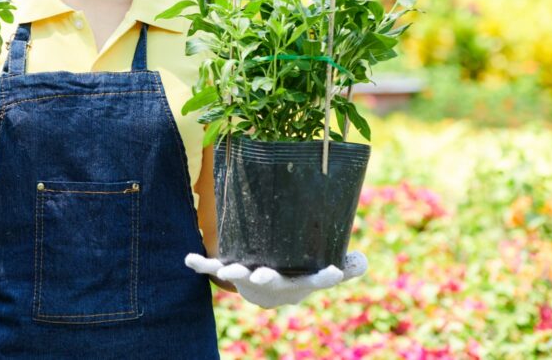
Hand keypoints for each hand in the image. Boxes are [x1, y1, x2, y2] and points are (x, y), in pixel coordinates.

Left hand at [185, 251, 367, 308]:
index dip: (326, 277)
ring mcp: (248, 277)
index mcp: (297, 282)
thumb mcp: (320, 273)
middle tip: (263, 274)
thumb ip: (345, 268)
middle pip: (271, 280)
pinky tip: (189, 258)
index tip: (334, 270)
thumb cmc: (298, 276)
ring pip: (241, 275)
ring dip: (233, 272)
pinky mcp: (228, 270)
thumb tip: (362, 262)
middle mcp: (272, 282)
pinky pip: (212, 267)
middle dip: (266, 278)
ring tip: (228, 269)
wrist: (268, 294)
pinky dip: (201, 264)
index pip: (316, 281)